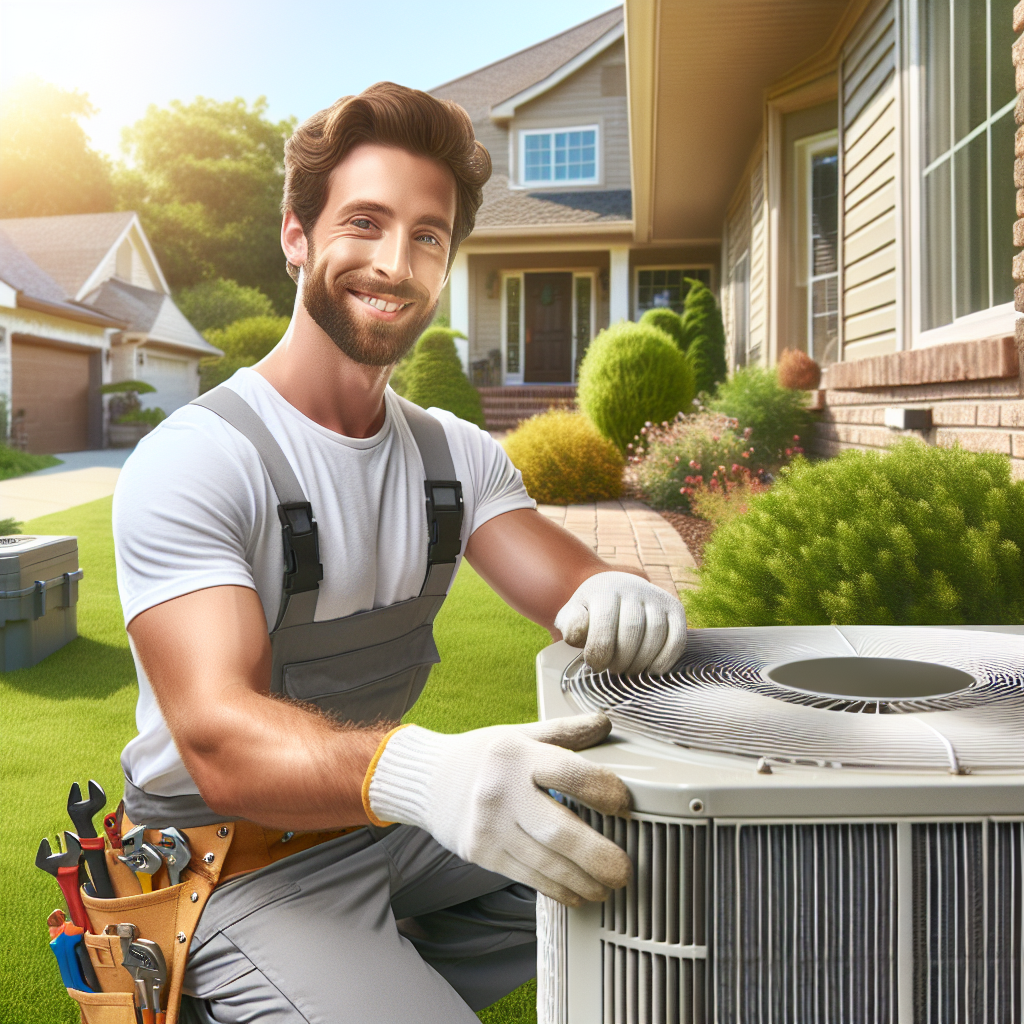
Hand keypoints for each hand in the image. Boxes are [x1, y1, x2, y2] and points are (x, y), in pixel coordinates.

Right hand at [364, 713, 631, 905]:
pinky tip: (577, 892)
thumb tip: (605, 722)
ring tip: (608, 885)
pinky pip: (527, 876)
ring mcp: (488, 826)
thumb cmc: (483, 756)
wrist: (428, 781)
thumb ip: (564, 732)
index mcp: (516, 755)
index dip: (602, 790)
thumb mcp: (521, 734)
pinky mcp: (480, 852)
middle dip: (598, 856)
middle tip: (625, 869)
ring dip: (583, 880)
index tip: (624, 805)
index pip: (568, 772)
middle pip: (559, 830)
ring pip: (545, 862)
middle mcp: (501, 791)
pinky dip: (557, 888)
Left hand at [554, 571, 686, 674]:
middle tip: (614, 670)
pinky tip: (652, 669)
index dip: (599, 654)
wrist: (615, 591)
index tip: (595, 666)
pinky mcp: (674, 609)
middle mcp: (634, 588)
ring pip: (656, 634)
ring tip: (629, 670)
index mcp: (605, 590)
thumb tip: (580, 634)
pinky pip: (677, 637)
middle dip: (621, 659)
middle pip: (632, 631)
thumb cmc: (591, 612)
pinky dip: (666, 658)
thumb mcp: (573, 616)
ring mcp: (657, 597)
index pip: (603, 627)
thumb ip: (571, 626)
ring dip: (642, 661)